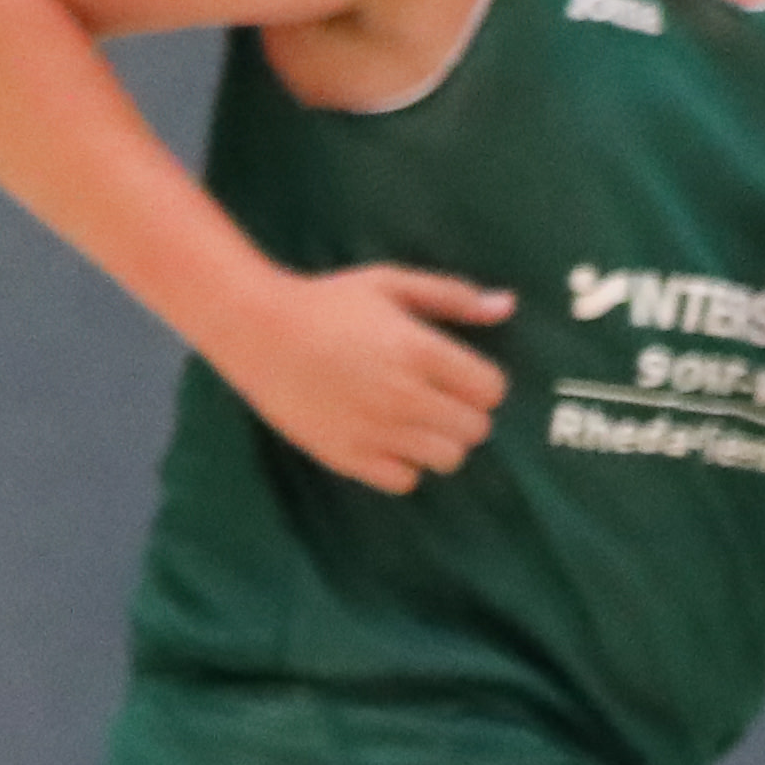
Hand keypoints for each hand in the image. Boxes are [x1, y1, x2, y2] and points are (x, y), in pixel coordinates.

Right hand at [208, 259, 514, 492]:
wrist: (258, 332)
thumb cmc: (328, 302)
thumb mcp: (392, 284)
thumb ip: (452, 297)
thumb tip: (506, 307)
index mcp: (419, 350)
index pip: (490, 390)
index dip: (483, 383)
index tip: (461, 376)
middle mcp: (403, 396)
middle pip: (475, 430)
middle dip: (466, 415)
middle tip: (439, 400)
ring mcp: (374, 431)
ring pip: (446, 460)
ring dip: (440, 442)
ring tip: (417, 424)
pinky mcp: (346, 457)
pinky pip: (404, 481)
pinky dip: (405, 465)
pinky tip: (389, 442)